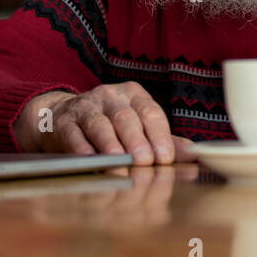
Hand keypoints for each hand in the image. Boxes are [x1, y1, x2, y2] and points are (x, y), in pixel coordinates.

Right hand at [12, 82, 198, 164]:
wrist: (62, 117)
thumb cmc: (110, 125)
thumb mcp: (139, 127)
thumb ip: (164, 140)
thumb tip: (193, 154)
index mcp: (133, 94)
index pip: (150, 112)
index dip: (159, 135)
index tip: (165, 157)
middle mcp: (109, 96)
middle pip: (125, 117)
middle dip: (136, 140)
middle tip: (144, 161)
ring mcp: (85, 106)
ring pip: (99, 123)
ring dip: (110, 144)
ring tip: (118, 162)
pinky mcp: (64, 121)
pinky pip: (73, 133)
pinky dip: (82, 147)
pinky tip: (90, 160)